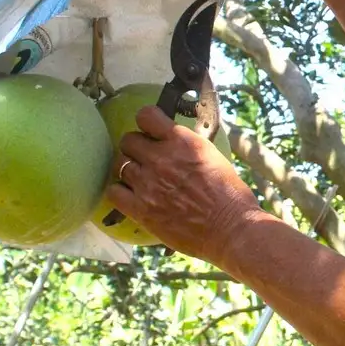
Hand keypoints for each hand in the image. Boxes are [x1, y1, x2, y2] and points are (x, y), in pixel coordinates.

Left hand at [107, 106, 261, 265]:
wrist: (230, 229)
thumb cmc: (230, 195)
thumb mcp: (213, 156)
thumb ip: (188, 146)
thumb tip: (176, 142)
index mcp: (182, 141)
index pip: (146, 116)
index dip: (146, 123)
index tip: (151, 132)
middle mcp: (161, 158)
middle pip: (128, 140)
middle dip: (136, 148)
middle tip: (146, 159)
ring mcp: (148, 183)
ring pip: (120, 164)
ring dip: (129, 170)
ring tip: (140, 179)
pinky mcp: (141, 209)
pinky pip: (114, 192)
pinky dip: (120, 192)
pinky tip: (131, 196)